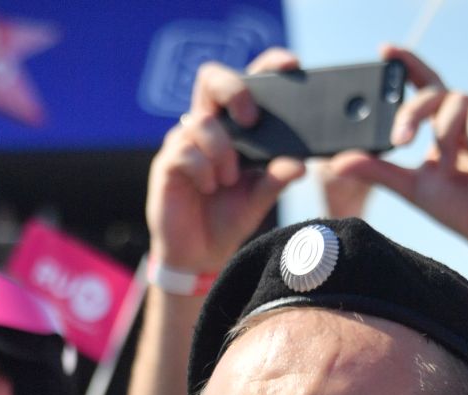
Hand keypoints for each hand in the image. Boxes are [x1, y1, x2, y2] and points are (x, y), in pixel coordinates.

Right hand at [147, 48, 306, 273]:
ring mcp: (184, 142)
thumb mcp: (260, 198)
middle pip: (212, 78)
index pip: (246, 81)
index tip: (290, 67)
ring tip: (228, 180)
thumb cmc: (228, 218)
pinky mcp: (167, 163)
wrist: (199, 255)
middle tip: (251, 119)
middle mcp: (208, 126)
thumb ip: (277, 178)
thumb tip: (300, 164)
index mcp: (234, 126)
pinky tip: (210, 188)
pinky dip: (204, 170)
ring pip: (203, 121)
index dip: (266, 66)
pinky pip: (186, 152)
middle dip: (235, 91)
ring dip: (223, 151)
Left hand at [325, 45, 467, 258]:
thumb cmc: (459, 208)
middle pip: (433, 92)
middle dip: (413, 111)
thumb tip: (336, 162)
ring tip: (457, 167)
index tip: (384, 51)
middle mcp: (465, 113)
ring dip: (447, 138)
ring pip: (457, 102)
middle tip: (400, 139)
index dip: (407, 64)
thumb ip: (377, 170)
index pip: (423, 84)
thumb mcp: (411, 186)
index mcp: (442, 123)